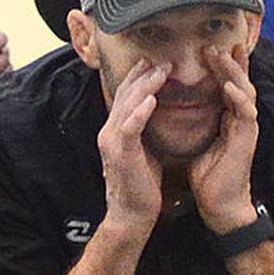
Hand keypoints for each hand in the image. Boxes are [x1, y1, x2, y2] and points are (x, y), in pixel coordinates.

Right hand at [97, 58, 165, 236]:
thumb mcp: (145, 150)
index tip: (156, 62)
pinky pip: (129, 127)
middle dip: (144, 75)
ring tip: (162, 71)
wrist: (131, 214)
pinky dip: (139, 112)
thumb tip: (158, 113)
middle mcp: (109, 131)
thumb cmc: (141, 185)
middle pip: (125, 94)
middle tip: (164, 60)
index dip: (140, 77)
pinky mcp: (121, 153)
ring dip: (145, 86)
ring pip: (127, 105)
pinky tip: (152, 99)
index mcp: (115, 130)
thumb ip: (146, 130)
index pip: (126, 95)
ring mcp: (112, 141)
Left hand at [188, 44, 259, 232]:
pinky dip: (238, 99)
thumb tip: (173, 106)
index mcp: (228, 118)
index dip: (219, 67)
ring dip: (234, 72)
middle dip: (227, 62)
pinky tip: (230, 87)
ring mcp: (246, 128)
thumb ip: (193, 122)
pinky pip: (246, 114)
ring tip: (224, 54)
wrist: (218, 203)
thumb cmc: (207, 174)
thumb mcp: (196, 140)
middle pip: (238, 82)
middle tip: (214, 43)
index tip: (207, 48)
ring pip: (245, 91)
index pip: (226, 85)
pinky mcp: (247, 139)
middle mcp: (240, 119)